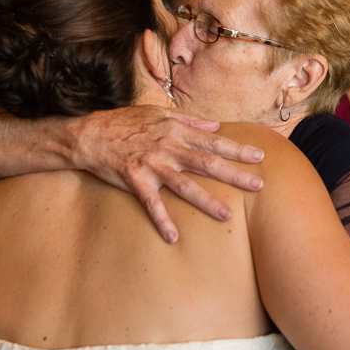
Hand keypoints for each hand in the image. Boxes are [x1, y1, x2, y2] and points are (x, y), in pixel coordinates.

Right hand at [69, 105, 264, 242]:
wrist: (90, 134)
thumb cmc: (126, 123)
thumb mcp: (158, 113)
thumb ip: (189, 120)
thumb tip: (215, 126)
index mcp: (176, 130)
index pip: (213, 141)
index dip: (237, 149)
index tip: (259, 156)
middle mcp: (168, 147)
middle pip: (207, 163)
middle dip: (234, 174)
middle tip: (258, 185)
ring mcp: (151, 165)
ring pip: (184, 185)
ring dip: (206, 200)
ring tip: (226, 214)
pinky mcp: (135, 180)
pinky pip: (151, 203)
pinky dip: (162, 220)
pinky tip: (173, 237)